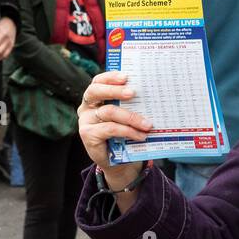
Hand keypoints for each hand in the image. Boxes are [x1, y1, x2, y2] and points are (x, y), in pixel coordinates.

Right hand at [78, 72, 151, 207]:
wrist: (121, 161)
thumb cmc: (126, 133)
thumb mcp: (128, 116)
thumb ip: (132, 104)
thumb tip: (153, 92)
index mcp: (95, 98)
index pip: (98, 81)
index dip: (110, 77)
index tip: (126, 76)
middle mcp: (87, 107)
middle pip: (95, 91)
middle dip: (115, 90)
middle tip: (133, 93)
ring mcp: (86, 121)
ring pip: (108, 112)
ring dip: (131, 117)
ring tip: (147, 124)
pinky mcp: (88, 135)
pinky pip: (110, 129)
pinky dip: (128, 131)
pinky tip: (140, 135)